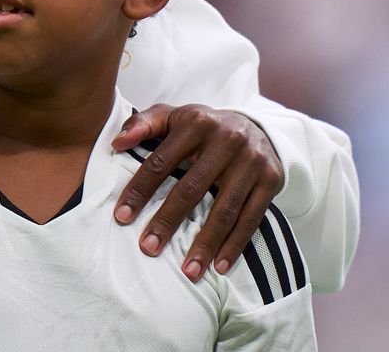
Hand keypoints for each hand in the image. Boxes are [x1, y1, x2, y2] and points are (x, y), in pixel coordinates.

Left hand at [111, 103, 283, 282]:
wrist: (257, 126)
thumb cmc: (203, 128)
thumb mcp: (173, 117)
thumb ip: (143, 124)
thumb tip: (117, 143)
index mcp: (196, 124)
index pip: (160, 162)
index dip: (140, 190)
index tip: (121, 216)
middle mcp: (226, 141)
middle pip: (191, 188)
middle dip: (168, 221)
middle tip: (148, 248)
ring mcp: (251, 162)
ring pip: (224, 210)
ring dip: (205, 244)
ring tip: (188, 271)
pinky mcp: (271, 180)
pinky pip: (251, 218)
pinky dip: (235, 245)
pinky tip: (219, 266)